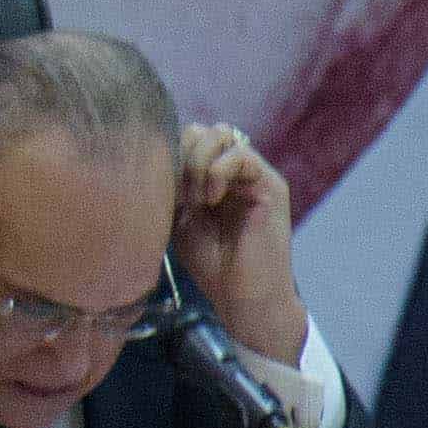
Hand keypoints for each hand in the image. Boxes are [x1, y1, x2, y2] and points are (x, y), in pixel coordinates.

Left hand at [175, 123, 307, 361]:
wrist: (242, 297)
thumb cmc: (212, 265)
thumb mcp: (180, 220)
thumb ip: (174, 187)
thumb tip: (157, 158)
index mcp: (215, 176)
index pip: (191, 137)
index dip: (173, 154)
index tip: (165, 190)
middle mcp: (237, 171)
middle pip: (205, 130)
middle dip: (184, 155)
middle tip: (181, 195)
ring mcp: (255, 176)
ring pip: (222, 134)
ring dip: (199, 163)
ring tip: (197, 200)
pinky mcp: (270, 185)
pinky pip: (241, 154)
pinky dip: (218, 171)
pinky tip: (211, 200)